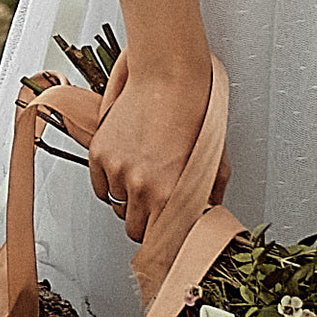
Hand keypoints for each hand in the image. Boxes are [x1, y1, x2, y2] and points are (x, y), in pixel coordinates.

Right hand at [85, 63, 226, 251]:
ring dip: (128, 200)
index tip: (165, 241)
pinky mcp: (100, 153)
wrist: (169, 76)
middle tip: (154, 208)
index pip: (161, 240)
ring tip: (143, 178)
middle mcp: (141, 187)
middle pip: (134, 229)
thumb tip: (209, 213)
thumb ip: (211, 193)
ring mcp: (118, 170)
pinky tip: (126, 169)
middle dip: (145, 222)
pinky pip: (100, 186)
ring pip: (117, 207)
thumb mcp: (216, 158)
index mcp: (171, 195)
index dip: (163, 241)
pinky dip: (110, 183)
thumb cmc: (195, 111)